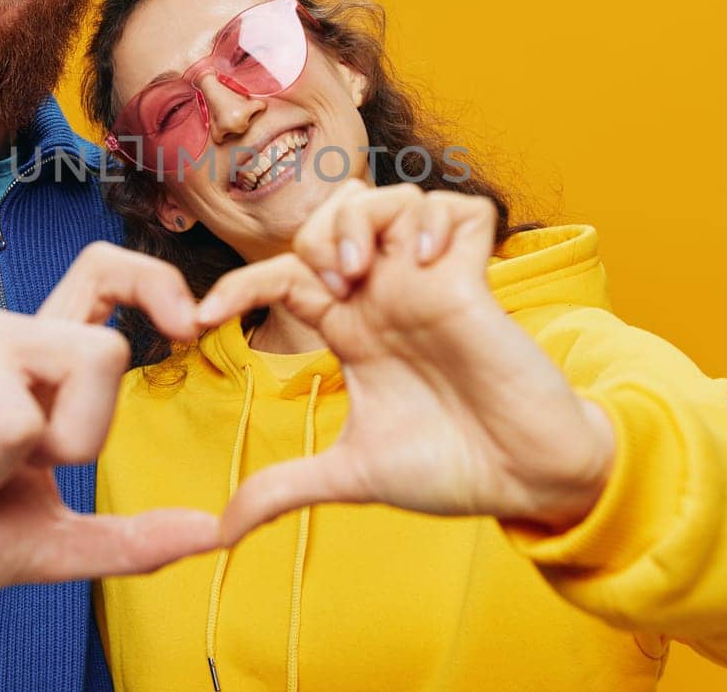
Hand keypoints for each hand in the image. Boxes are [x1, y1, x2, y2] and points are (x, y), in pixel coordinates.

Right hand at [0, 243, 215, 593]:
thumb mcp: (41, 544)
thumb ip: (122, 539)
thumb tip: (210, 534)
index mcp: (38, 363)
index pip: (105, 276)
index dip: (155, 282)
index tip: (188, 326)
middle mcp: (2, 332)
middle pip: (100, 355)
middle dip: (66, 444)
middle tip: (3, 472)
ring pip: (27, 404)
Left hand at [195, 182, 613, 543]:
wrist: (526, 482)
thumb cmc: (450, 468)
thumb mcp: (351, 476)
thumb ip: (284, 488)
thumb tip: (219, 529)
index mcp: (352, 330)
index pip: (283, 277)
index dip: (238, 287)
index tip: (200, 321)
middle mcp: (388, 296)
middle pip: (334, 217)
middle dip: (315, 236)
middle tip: (325, 290)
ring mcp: (432, 282)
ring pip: (391, 197)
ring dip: (364, 221)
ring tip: (362, 271)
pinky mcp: (479, 280)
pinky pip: (462, 209)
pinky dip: (438, 219)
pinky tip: (428, 260)